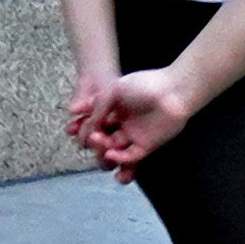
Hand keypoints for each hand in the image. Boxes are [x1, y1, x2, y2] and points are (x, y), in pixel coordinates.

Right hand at [77, 65, 196, 175]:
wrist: (173, 92)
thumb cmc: (145, 85)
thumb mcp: (114, 89)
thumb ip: (96, 105)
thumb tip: (74, 112)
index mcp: (114, 108)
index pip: (93, 122)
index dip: (82, 127)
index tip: (71, 129)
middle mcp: (122, 123)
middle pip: (101, 138)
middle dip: (92, 139)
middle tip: (89, 137)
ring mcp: (133, 136)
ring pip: (113, 150)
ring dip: (103, 149)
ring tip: (99, 143)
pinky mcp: (146, 147)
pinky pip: (129, 157)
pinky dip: (119, 158)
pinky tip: (110, 154)